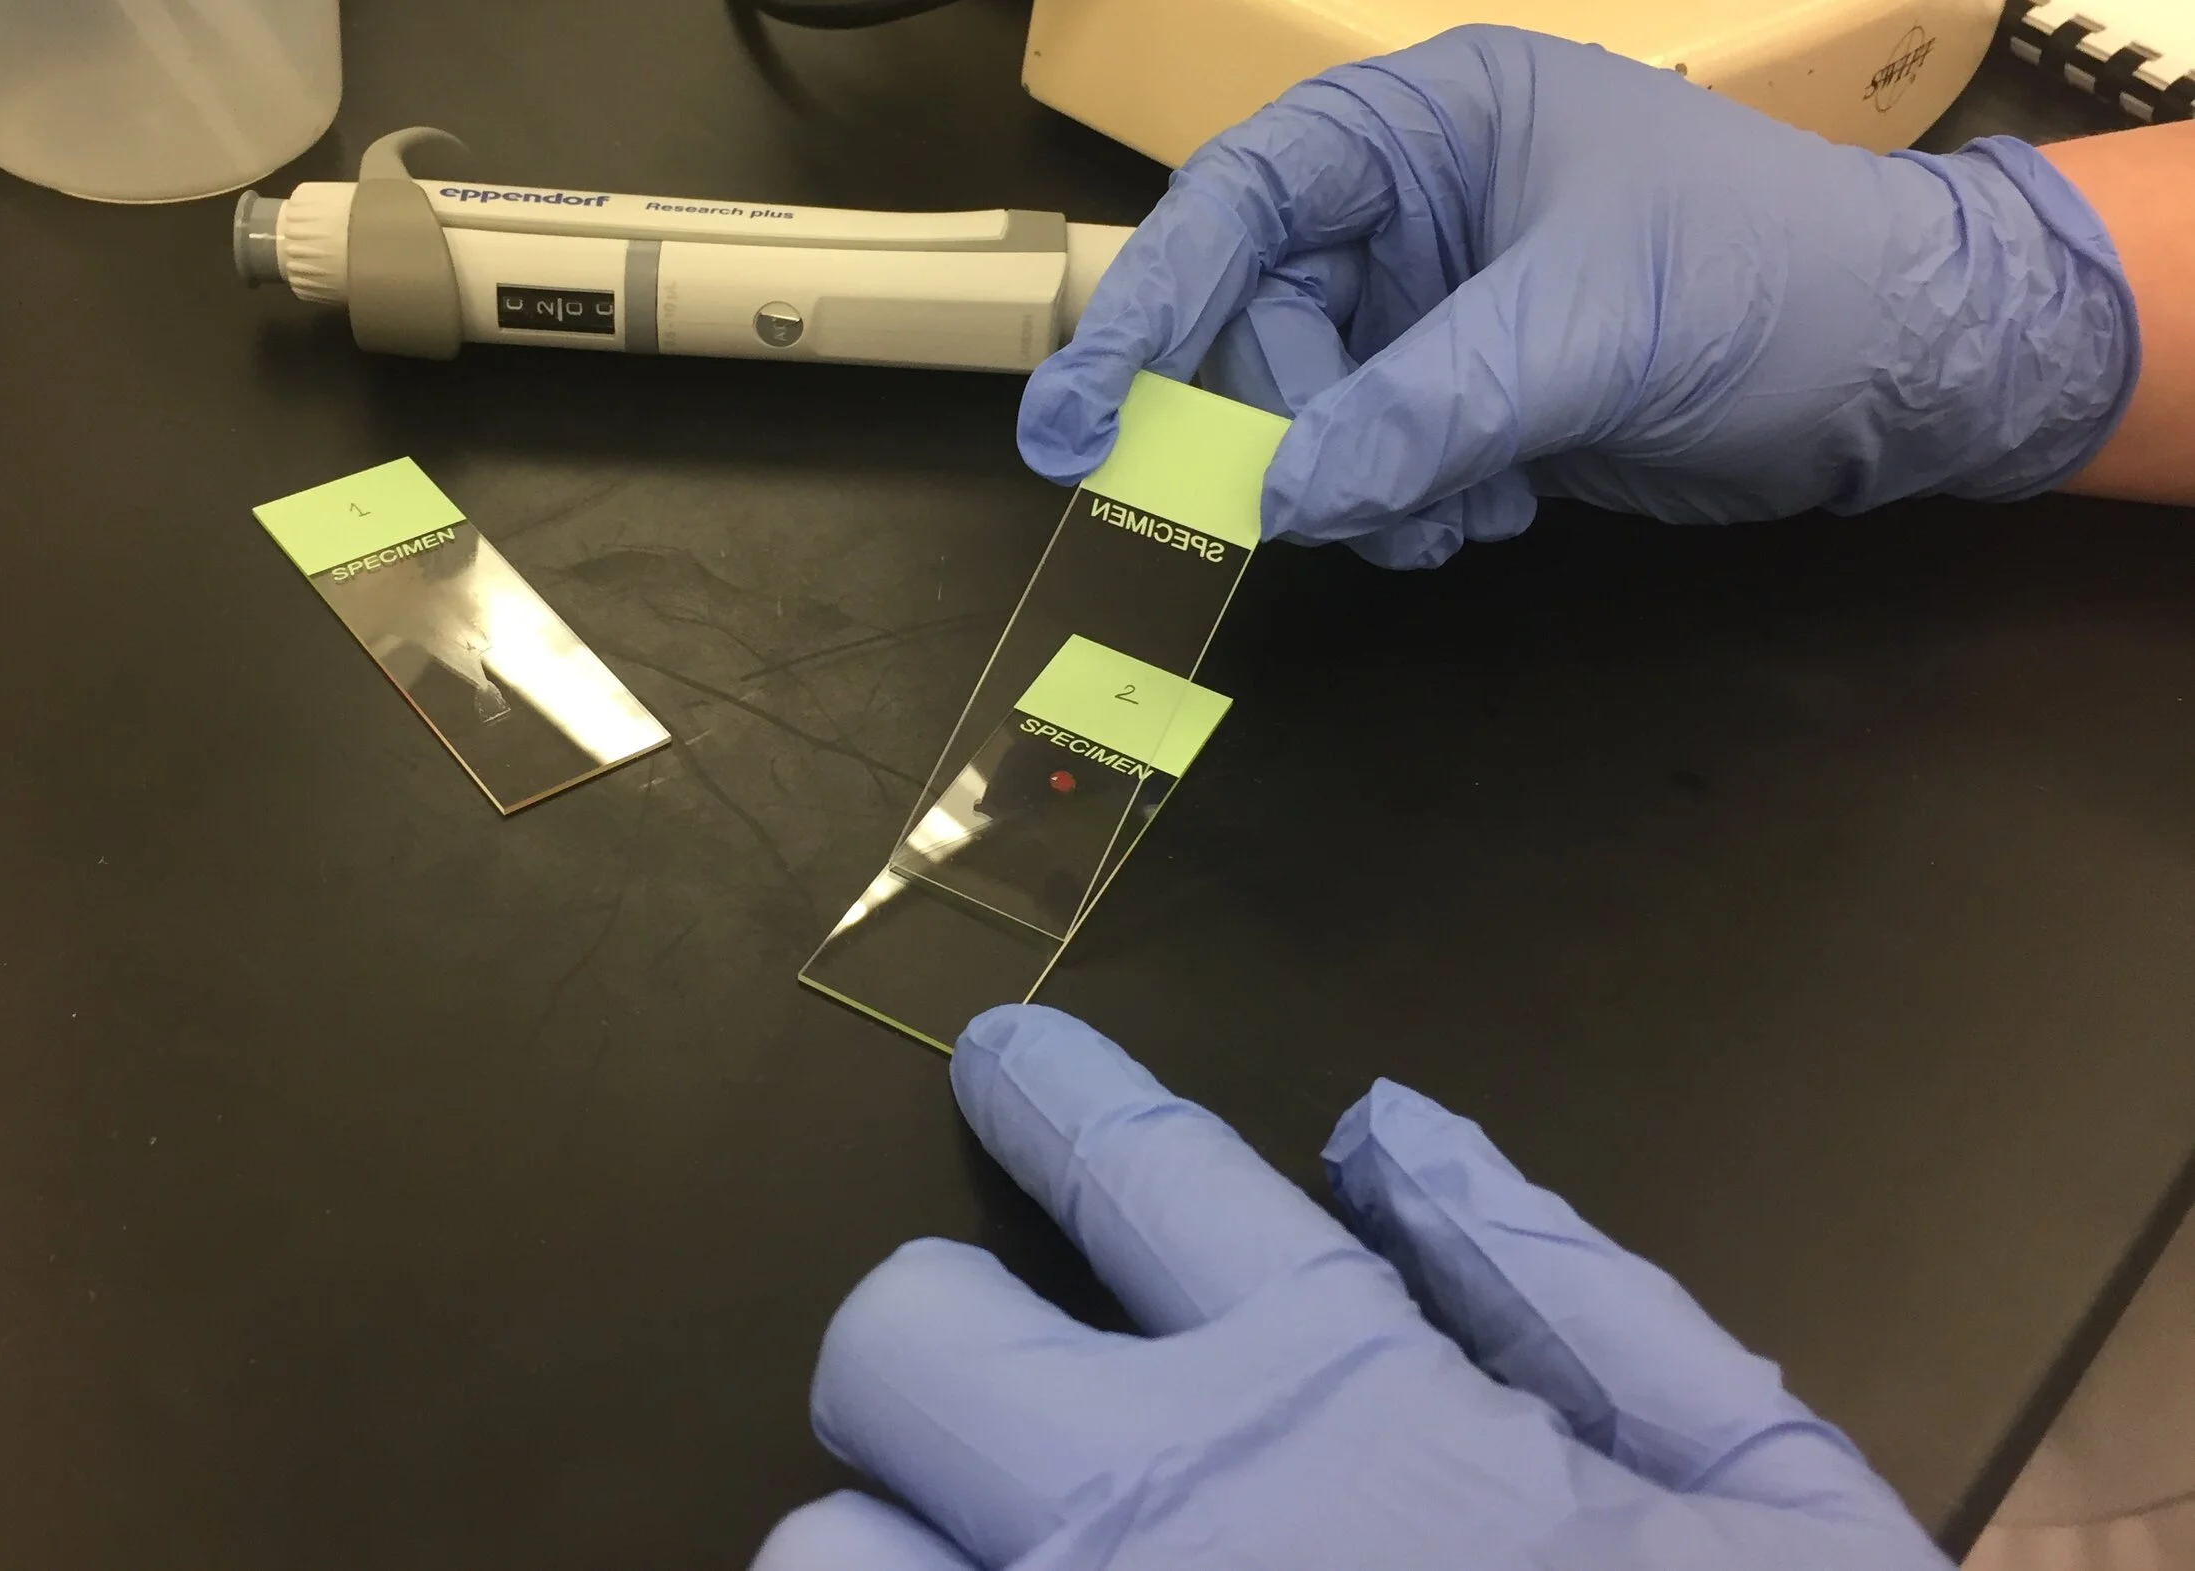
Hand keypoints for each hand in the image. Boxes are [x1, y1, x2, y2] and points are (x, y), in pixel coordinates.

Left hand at [752, 1006, 1949, 1570]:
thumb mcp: (1753, 1492)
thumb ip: (1570, 1288)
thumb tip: (1399, 1130)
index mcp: (1335, 1394)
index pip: (1142, 1169)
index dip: (1055, 1095)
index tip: (1003, 1058)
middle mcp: (1154, 1502)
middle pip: (899, 1337)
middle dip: (930, 1348)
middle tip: (989, 1396)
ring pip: (825, 1547)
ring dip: (892, 1543)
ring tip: (980, 1562)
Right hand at [1020, 26, 2137, 567]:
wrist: (1912, 369)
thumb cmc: (1773, 283)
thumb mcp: (1593, 329)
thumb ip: (1425, 408)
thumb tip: (1281, 499)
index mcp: (1431, 123)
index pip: (1239, 203)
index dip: (1144, 309)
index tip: (1076, 429)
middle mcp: (1415, 203)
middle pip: (1256, 321)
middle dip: (1282, 427)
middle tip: (1312, 508)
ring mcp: (1437, 301)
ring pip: (1308, 409)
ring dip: (1354, 485)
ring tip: (1455, 513)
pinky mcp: (1466, 388)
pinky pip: (1371, 458)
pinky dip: (1402, 505)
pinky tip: (1491, 511)